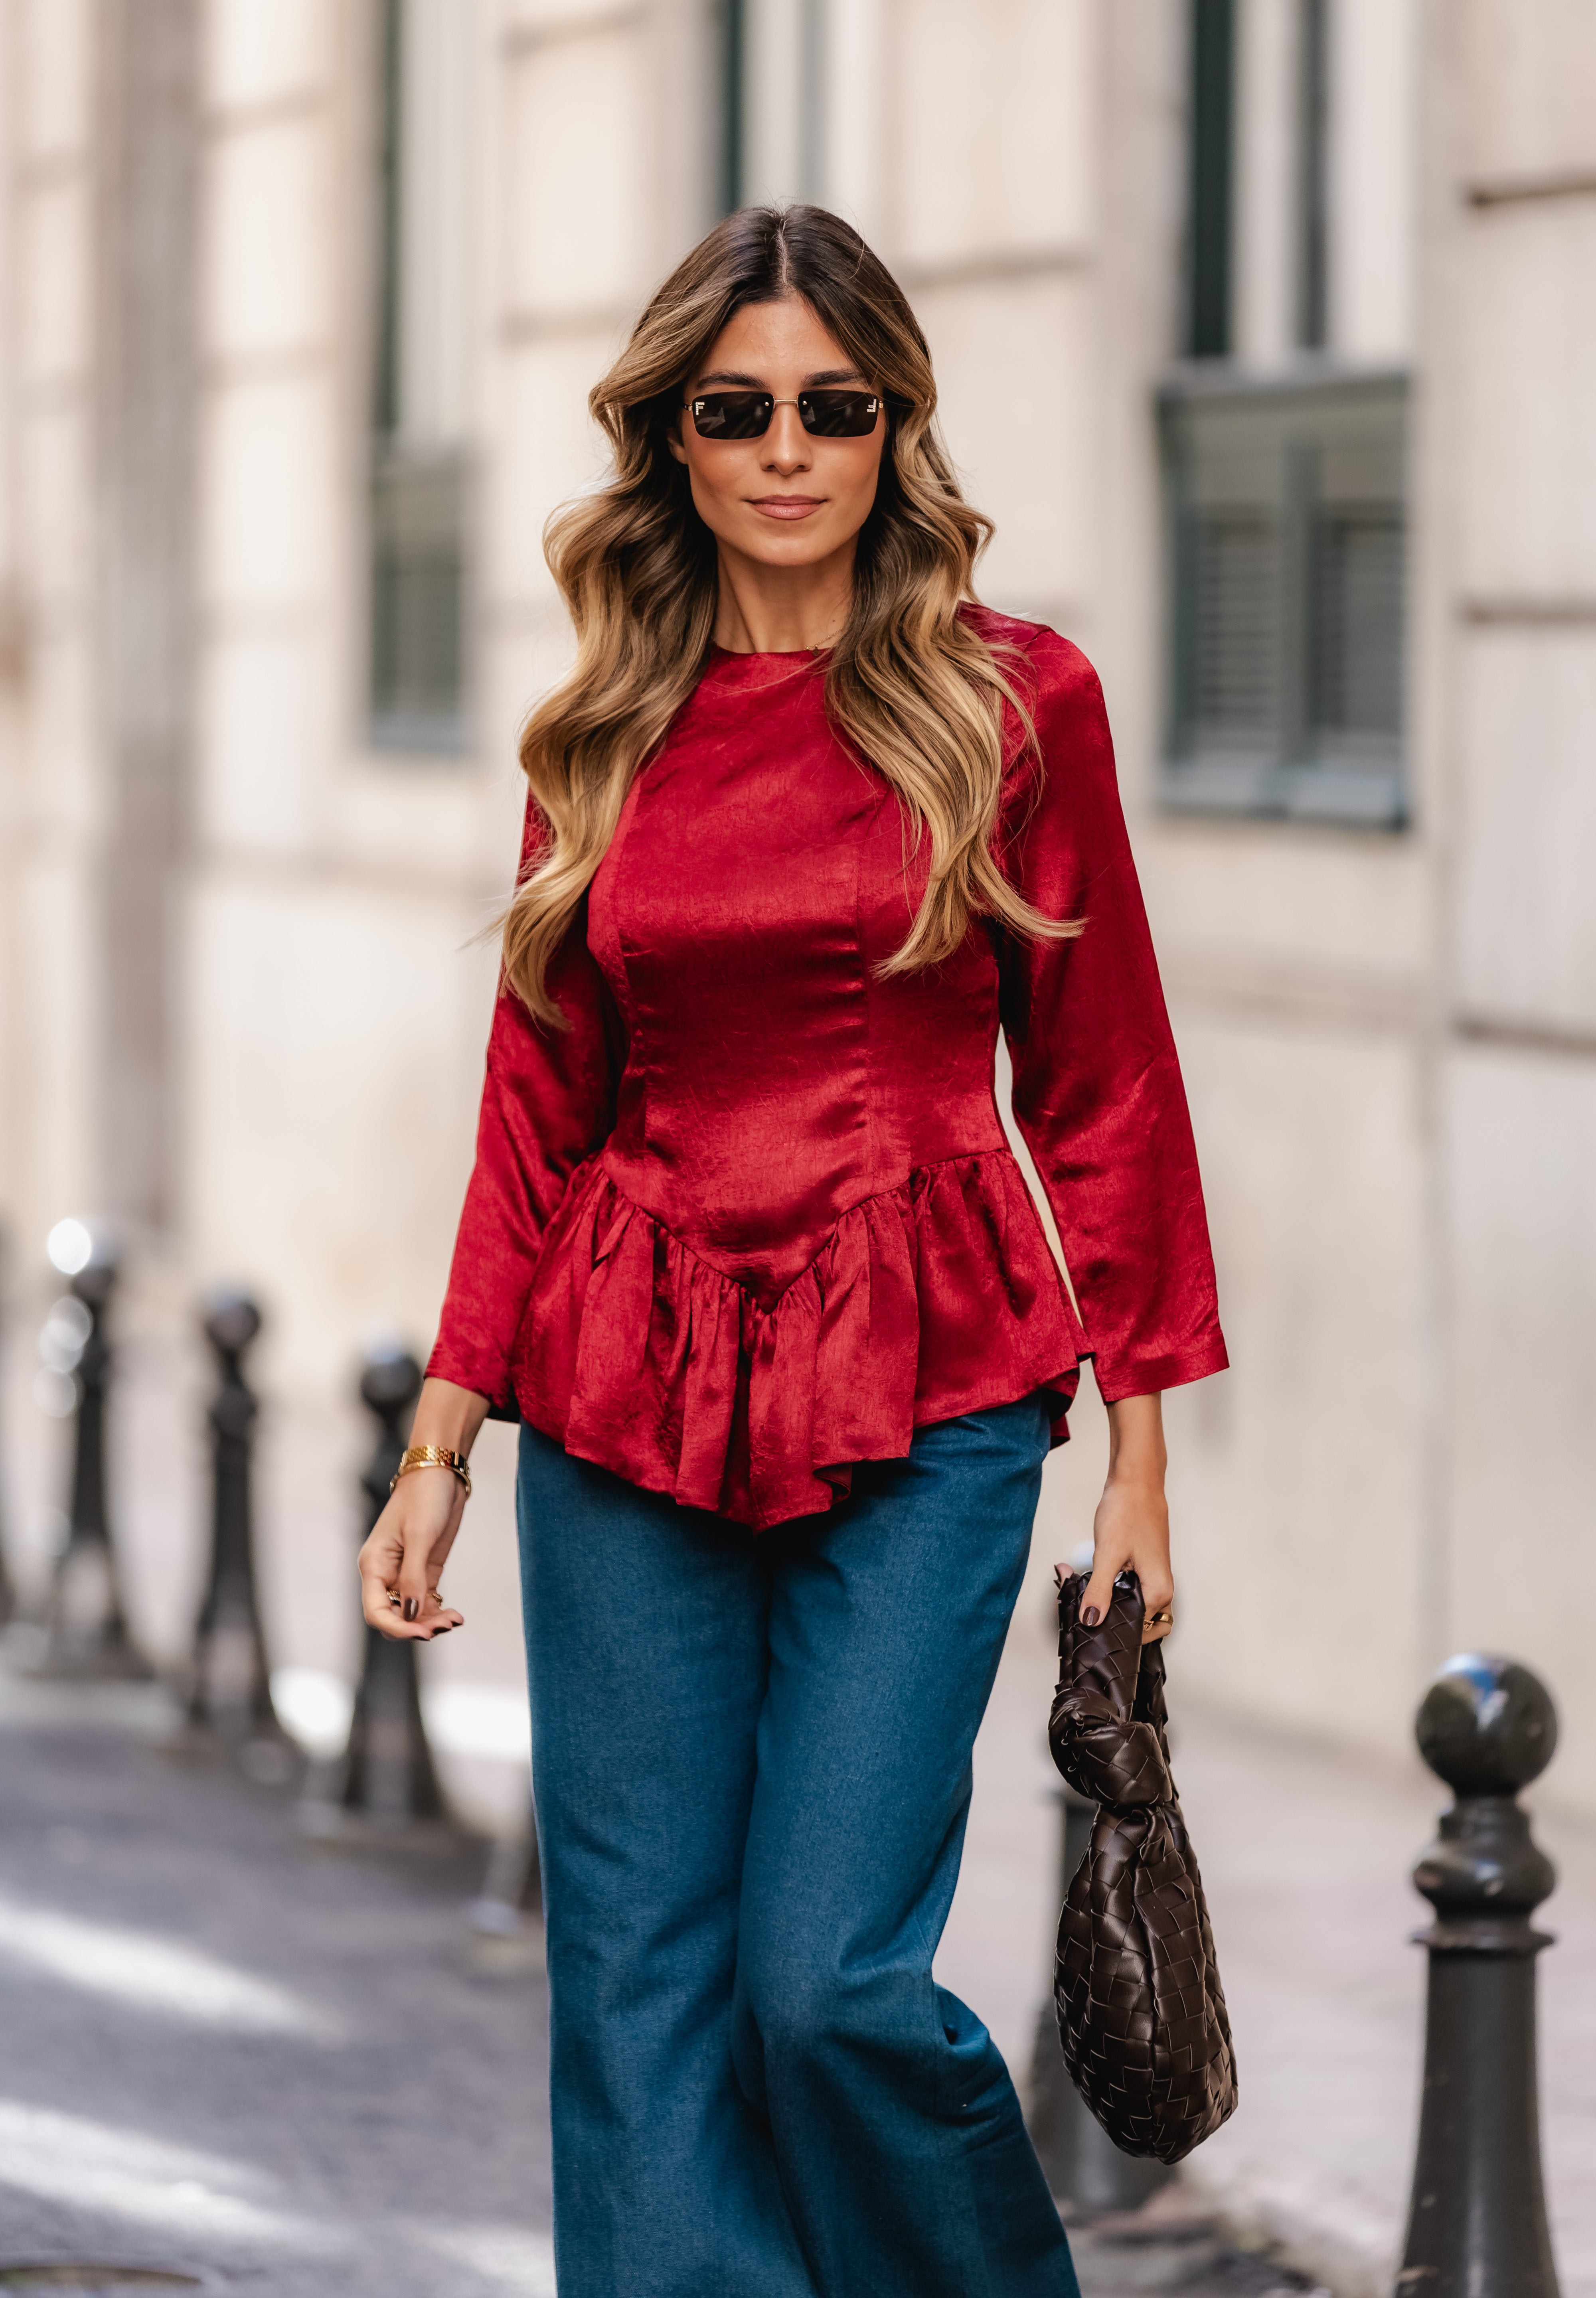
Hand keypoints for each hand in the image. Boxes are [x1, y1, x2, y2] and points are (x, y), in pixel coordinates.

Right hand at [358, 1468, 467, 1640]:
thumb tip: (410, 1614)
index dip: (397, 1628)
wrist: (441, 1475)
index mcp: (373, 1565)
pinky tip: (455, 1615)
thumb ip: (413, 1577)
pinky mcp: (424, 1572)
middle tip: (445, 1625)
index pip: (375, 1611)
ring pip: (411, 1614)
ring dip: (431, 1623)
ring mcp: (404, 1574)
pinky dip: (438, 1613)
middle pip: (393, 1617)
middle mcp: (385, 1574)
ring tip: (455, 1620)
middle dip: (416, 1627)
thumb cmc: (424, 1498)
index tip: (423, 1633)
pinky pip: (425, 1603)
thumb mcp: (419, 1536)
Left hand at [1072, 1392, 1173, 1645]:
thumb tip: (1092, 1620)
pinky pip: (1131, 1588)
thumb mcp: (1108, 1555)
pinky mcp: (1144, 1564)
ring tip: (1084, 1599)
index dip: (1117, 1635)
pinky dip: (1112, 1589)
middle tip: (1089, 1620)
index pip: (1142, 1632)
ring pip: (1135, 1605)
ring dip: (1112, 1605)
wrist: (1136, 1479)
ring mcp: (1153, 1575)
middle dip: (1117, 1625)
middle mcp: (1160, 1586)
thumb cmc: (1129, 1511)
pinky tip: (1090, 1580)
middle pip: (1143, 1624)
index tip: (1092, 1637)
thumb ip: (1099, 1591)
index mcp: (1158, 1590)